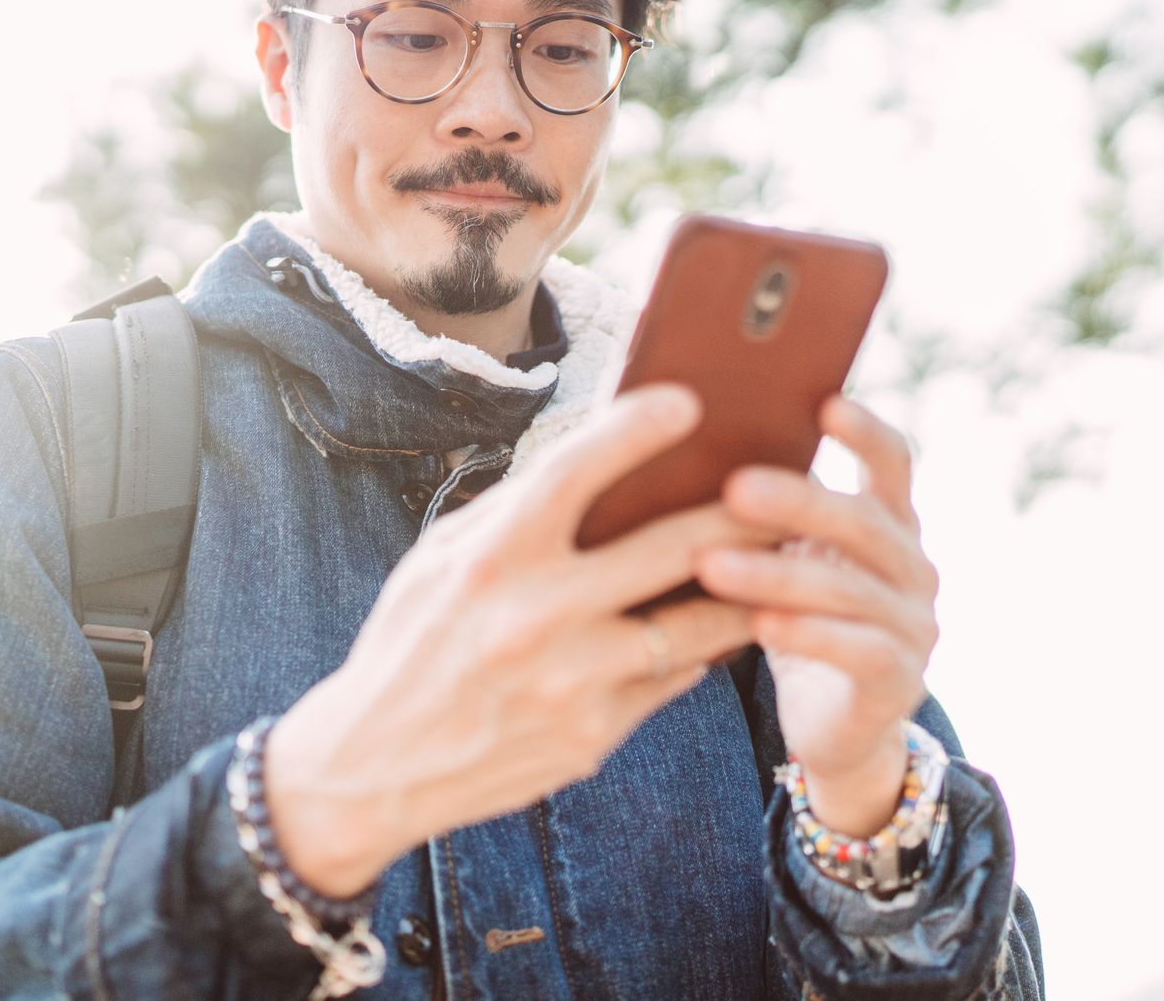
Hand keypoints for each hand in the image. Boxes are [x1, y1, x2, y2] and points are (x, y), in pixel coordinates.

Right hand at [264, 384, 769, 895]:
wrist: (375, 764)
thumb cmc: (414, 638)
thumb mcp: (442, 557)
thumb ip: (519, 507)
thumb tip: (603, 450)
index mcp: (490, 556)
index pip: (575, 469)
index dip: (636, 428)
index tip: (689, 400)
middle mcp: (534, 616)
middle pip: (671, 547)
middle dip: (743, 510)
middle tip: (788, 484)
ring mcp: (571, 682)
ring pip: (698, 623)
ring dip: (751, 585)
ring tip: (786, 554)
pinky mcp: (594, 734)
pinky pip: (673, 677)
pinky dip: (704, 645)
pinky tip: (729, 618)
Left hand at [693, 398, 938, 836]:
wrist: (836, 729)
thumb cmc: (795, 622)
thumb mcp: (787, 561)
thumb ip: (768, 515)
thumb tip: (684, 449)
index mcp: (890, 526)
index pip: (893, 463)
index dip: (865, 432)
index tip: (824, 402)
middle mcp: (914, 569)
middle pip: (864, 522)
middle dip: (798, 503)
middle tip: (733, 487)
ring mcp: (915, 627)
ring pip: (852, 590)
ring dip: (778, 574)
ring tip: (711, 564)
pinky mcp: (900, 682)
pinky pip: (858, 650)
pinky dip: (808, 634)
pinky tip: (759, 625)